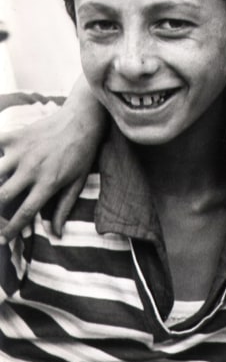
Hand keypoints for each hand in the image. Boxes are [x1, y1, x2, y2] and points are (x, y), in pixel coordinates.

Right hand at [0, 106, 100, 242]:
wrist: (82, 120)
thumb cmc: (82, 154)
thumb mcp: (77, 182)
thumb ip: (64, 207)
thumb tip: (57, 233)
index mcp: (49, 183)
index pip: (26, 212)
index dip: (11, 228)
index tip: (2, 240)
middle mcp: (32, 170)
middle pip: (2, 196)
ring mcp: (21, 153)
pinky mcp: (14, 137)